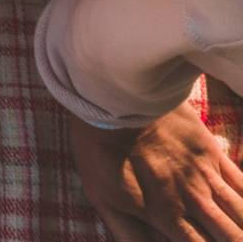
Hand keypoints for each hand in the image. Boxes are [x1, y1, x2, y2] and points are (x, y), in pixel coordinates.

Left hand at [70, 100, 242, 240]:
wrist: (115, 102)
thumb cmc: (101, 151)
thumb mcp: (102, 199)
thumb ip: (128, 234)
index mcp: (167, 216)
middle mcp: (195, 200)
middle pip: (231, 236)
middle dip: (233, 239)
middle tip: (230, 237)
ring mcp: (207, 176)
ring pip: (241, 213)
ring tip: (240, 232)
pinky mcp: (213, 153)